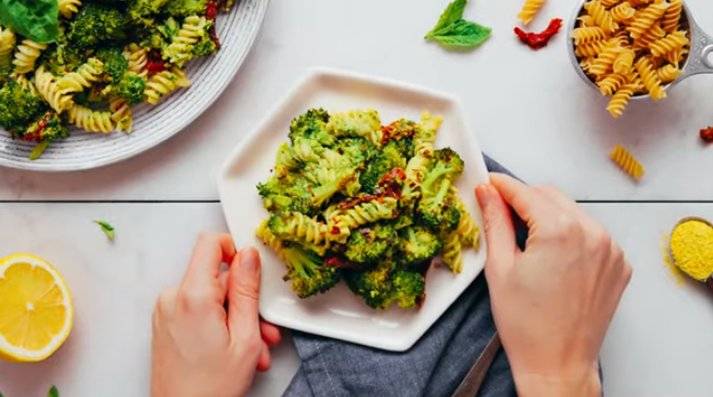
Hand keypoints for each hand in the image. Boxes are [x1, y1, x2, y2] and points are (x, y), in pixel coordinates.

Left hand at [151, 233, 281, 396]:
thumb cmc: (210, 389)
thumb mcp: (245, 336)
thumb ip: (247, 290)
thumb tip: (249, 256)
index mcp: (192, 295)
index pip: (210, 243)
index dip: (235, 248)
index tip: (251, 267)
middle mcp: (172, 298)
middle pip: (216, 277)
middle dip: (244, 301)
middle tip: (262, 328)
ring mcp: (166, 312)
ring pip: (211, 297)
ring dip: (235, 318)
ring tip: (251, 349)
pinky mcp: (166, 324)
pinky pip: (198, 311)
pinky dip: (219, 325)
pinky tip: (232, 350)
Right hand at [476, 174, 631, 396]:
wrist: (557, 364)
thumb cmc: (527, 325)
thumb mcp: (499, 268)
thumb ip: (495, 222)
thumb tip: (488, 193)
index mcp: (560, 231)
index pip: (525, 192)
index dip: (502, 185)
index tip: (489, 183)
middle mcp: (592, 234)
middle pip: (551, 196)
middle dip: (525, 198)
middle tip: (500, 210)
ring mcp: (610, 249)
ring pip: (572, 212)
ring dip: (548, 215)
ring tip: (527, 237)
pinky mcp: (618, 265)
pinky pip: (591, 233)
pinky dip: (570, 234)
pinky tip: (552, 254)